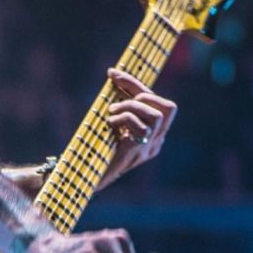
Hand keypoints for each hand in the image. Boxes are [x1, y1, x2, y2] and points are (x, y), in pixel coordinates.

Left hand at [100, 68, 176, 186]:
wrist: (84, 179)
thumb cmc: (94, 150)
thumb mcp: (111, 124)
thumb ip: (120, 107)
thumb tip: (115, 76)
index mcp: (153, 135)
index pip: (161, 104)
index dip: (137, 84)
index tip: (113, 74)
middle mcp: (156, 143)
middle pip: (169, 107)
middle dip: (140, 92)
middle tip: (116, 94)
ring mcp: (148, 149)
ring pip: (156, 115)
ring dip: (131, 106)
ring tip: (112, 111)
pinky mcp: (135, 153)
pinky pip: (141, 128)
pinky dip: (124, 118)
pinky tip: (110, 123)